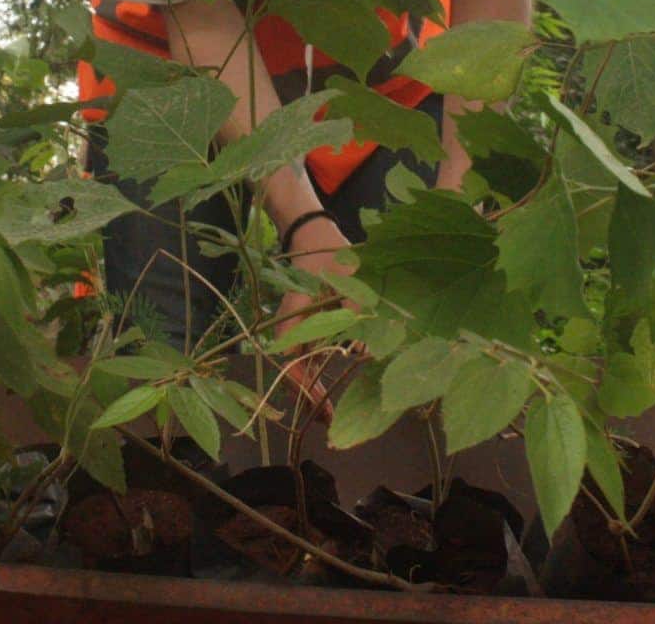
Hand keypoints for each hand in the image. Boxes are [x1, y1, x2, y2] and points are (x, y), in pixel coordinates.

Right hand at [273, 214, 355, 422]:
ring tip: (328, 409)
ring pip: (298, 364)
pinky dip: (315, 370)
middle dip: (307, 396)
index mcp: (294, 317)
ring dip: (310, 386)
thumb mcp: (350, 280)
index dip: (303, 387)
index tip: (320, 404)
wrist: (315, 236)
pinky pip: (305, 353)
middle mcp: (290, 326)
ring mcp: (295, 326)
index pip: (291, 362)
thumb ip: (356, 313)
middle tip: (328, 419)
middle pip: (292, 369)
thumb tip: (365, 350)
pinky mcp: (304, 324)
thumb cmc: (331, 255)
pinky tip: (328, 381)